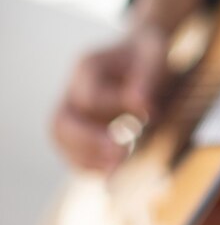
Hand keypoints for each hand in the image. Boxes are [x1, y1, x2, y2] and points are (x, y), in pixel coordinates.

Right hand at [52, 26, 170, 172]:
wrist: (141, 52)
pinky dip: (89, 164)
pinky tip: (113, 172)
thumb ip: (148, 78)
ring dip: (85, 160)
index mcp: (88, 66)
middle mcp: (73, 88)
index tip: (148, 116)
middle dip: (88, 144)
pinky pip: (72, 151)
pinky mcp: (79, 127)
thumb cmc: (149, 54)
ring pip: (61, 141)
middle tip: (120, 156)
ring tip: (116, 171)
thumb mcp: (155, 56)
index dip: (115, 110)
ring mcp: (72, 109)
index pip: (90, 97)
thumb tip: (140, 106)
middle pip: (61, 123)